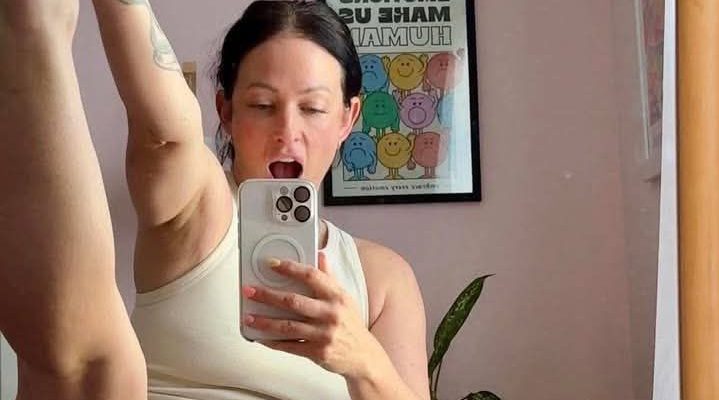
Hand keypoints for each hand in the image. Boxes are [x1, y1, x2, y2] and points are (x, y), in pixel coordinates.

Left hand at [241, 252, 382, 377]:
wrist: (364, 356)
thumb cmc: (351, 324)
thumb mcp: (345, 298)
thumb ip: (329, 277)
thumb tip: (320, 255)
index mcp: (337, 296)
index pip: (312, 276)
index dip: (290, 268)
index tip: (272, 264)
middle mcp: (331, 313)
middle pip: (293, 301)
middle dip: (267, 295)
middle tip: (249, 291)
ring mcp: (325, 334)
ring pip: (288, 326)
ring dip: (265, 321)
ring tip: (248, 317)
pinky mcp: (318, 353)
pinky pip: (290, 346)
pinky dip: (273, 342)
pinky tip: (260, 337)